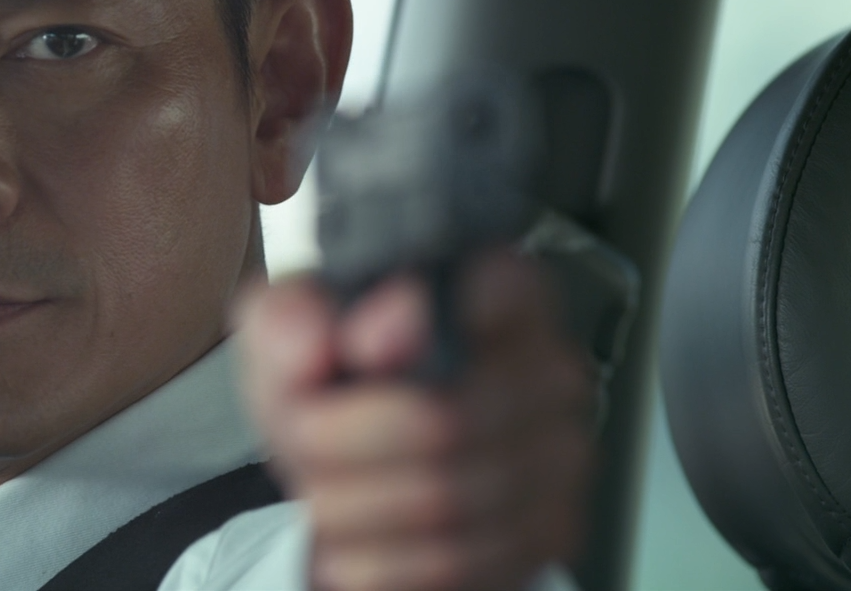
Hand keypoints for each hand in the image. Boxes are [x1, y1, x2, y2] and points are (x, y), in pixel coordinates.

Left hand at [236, 250, 594, 590]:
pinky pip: (452, 562)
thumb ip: (296, 318)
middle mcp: (547, 368)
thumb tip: (335, 340)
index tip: (360, 350)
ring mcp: (559, 455)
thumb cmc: (338, 388)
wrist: (366, 475)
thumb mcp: (291, 334)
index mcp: (496, 292)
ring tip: (325, 489)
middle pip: (440, 420)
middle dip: (341, 443)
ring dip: (352, 507)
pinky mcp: (550, 529)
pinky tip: (356, 537)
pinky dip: (378, 559)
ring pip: (441, 501)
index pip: (500, 288)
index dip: (424, 322)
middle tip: (304, 436)